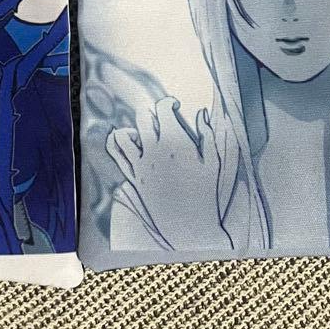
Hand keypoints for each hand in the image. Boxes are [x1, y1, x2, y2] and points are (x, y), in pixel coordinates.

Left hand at [106, 97, 230, 250]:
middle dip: (151, 112)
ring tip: (144, 132)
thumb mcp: (213, 162)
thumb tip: (201, 113)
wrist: (189, 226)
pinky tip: (121, 138)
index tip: (174, 106)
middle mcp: (153, 149)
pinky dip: (115, 142)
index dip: (168, 102)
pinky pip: (117, 154)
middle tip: (160, 118)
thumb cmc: (206, 194)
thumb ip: (208, 134)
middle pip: (142, 117)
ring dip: (133, 128)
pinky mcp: (134, 178)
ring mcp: (140, 164)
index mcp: (174, 141)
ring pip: (125, 134)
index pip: (163, 108)